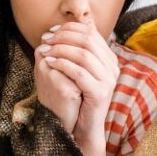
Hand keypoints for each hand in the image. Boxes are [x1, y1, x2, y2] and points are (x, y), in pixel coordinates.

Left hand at [38, 21, 118, 155]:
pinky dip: (62, 64)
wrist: (85, 127)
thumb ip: (75, 52)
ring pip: (83, 54)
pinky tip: (49, 63)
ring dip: (60, 49)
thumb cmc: (78, 97)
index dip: (69, 29)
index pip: (91, 33)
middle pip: (87, 40)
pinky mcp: (100, 92)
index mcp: (109, 59)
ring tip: (44, 51)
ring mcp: (109, 80)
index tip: (51, 32)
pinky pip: (79, 72)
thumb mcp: (77, 71)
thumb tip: (62, 29)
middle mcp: (112, 67)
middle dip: (63, 37)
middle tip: (45, 39)